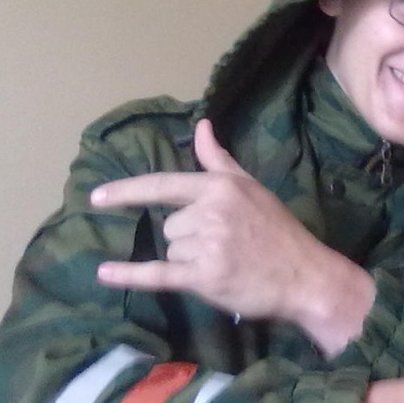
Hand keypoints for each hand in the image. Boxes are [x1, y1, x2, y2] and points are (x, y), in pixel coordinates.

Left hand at [91, 119, 373, 353]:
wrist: (307, 277)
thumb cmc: (279, 232)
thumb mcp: (251, 188)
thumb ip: (219, 159)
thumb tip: (201, 126)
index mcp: (220, 187)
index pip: (162, 184)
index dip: (126, 191)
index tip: (96, 197)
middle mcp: (211, 212)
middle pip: (170, 225)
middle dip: (190, 238)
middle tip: (228, 247)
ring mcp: (207, 244)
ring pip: (171, 250)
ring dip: (190, 261)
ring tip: (227, 263)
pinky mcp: (205, 277)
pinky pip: (158, 274)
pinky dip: (130, 275)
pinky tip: (105, 274)